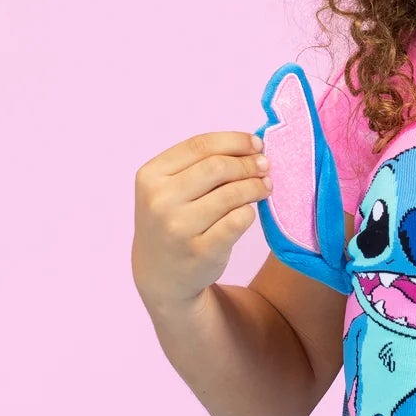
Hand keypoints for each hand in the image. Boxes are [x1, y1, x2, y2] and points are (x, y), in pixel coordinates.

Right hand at [132, 131, 271, 315]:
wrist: (159, 274)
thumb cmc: (173, 220)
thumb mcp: (170, 188)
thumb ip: (201, 164)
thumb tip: (253, 147)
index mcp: (150, 176)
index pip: (200, 145)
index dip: (235, 141)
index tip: (257, 144)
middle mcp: (160, 201)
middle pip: (218, 166)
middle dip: (249, 163)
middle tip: (265, 167)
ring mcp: (179, 227)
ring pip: (232, 193)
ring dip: (256, 186)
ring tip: (265, 186)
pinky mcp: (201, 250)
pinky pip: (239, 220)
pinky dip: (249, 212)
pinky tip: (248, 211)